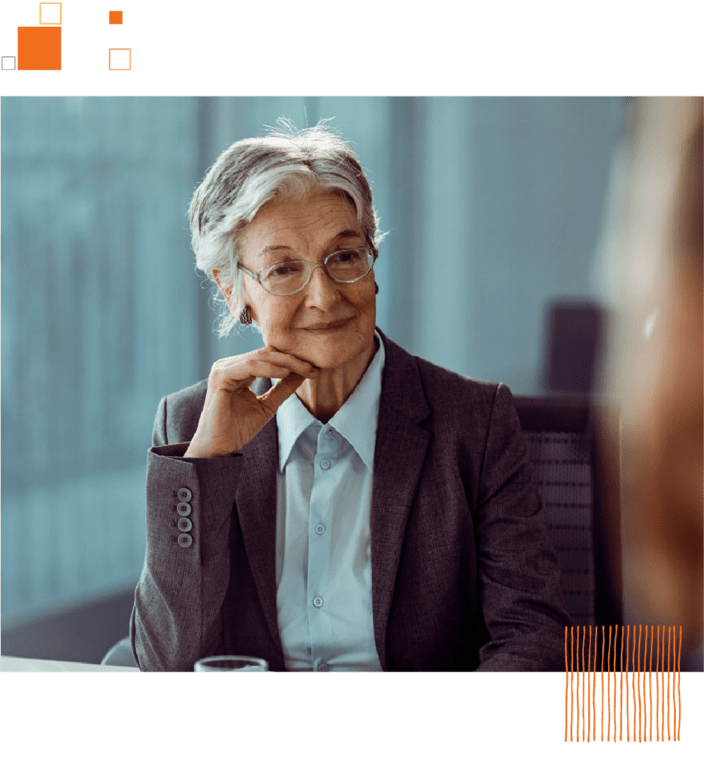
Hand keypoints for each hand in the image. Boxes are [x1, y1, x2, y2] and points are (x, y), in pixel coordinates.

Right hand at [184, 346, 319, 457]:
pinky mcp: (220, 377)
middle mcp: (229, 365)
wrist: (220, 447)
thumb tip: (303, 373)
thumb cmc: (238, 429)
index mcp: (238, 370)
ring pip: (260, 357)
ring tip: (304, 369)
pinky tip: (285, 373)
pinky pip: (249, 366)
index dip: (291, 360)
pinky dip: (269, 368)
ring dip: (285, 362)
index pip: (268, 357)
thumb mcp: (268, 405)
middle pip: (266, 353)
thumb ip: (283, 388)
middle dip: (292, 360)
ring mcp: (223, 369)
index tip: (313, 369)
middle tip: (312, 367)